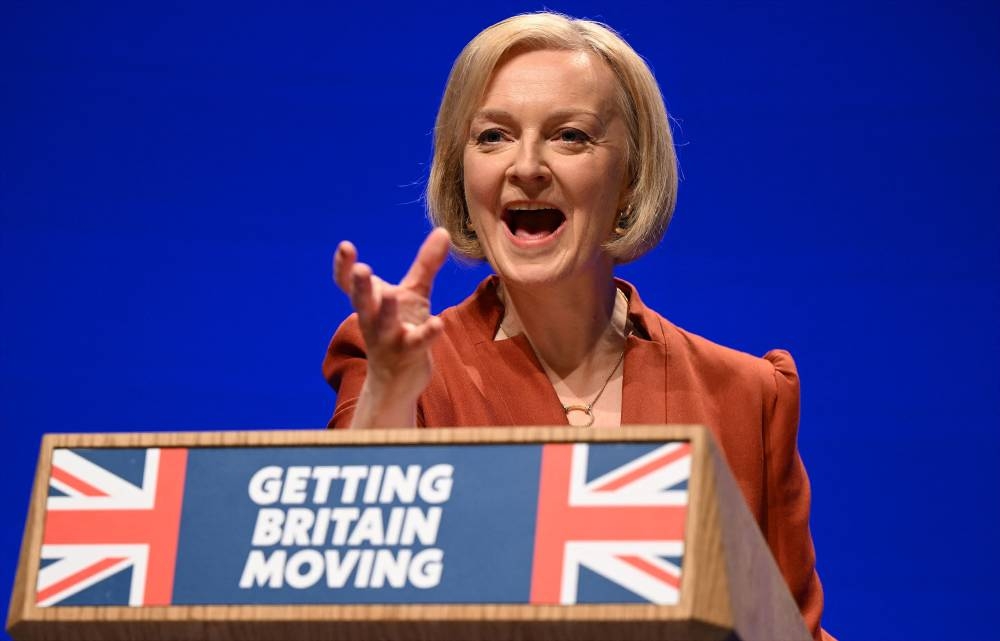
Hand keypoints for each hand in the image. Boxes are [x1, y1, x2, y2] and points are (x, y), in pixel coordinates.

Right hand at [333, 227, 450, 425]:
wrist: (398, 381)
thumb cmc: (402, 329)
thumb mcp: (414, 294)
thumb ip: (426, 264)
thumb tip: (443, 230)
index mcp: (370, 304)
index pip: (348, 285)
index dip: (343, 268)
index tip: (345, 247)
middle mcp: (373, 321)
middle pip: (362, 302)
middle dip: (360, 286)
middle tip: (361, 268)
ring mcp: (388, 340)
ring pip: (385, 324)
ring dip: (387, 310)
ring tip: (391, 294)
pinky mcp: (409, 355)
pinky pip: (417, 343)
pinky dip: (427, 334)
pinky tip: (438, 323)